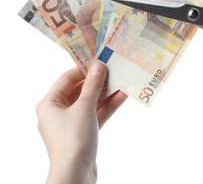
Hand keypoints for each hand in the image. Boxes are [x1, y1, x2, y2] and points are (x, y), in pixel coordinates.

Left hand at [36, 61, 126, 183]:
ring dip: (107, 93)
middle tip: (115, 69)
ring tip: (123, 80)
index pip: (67, 78)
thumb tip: (99, 65)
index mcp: (49, 103)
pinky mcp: (84, 133)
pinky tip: (123, 96)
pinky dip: (108, 106)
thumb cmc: (74, 139)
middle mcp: (58, 112)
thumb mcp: (84, 108)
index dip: (85, 68)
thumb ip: (93, 86)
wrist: (76, 174)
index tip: (101, 60)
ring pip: (91, 102)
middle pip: (80, 90)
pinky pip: (96, 114)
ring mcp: (72, 123)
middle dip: (99, 81)